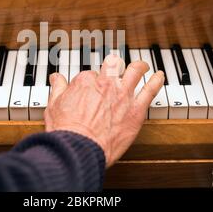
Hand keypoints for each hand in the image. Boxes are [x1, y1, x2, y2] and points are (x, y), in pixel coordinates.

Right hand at [44, 54, 164, 166]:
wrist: (79, 147)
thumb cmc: (66, 130)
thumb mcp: (54, 105)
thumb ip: (58, 88)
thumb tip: (56, 77)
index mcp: (86, 81)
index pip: (91, 75)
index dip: (90, 82)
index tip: (90, 90)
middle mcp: (106, 83)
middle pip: (113, 66)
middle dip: (114, 66)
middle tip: (116, 68)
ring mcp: (123, 95)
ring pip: (135, 71)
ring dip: (139, 66)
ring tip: (142, 66)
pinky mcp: (136, 110)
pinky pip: (150, 90)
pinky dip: (157, 81)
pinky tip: (159, 76)